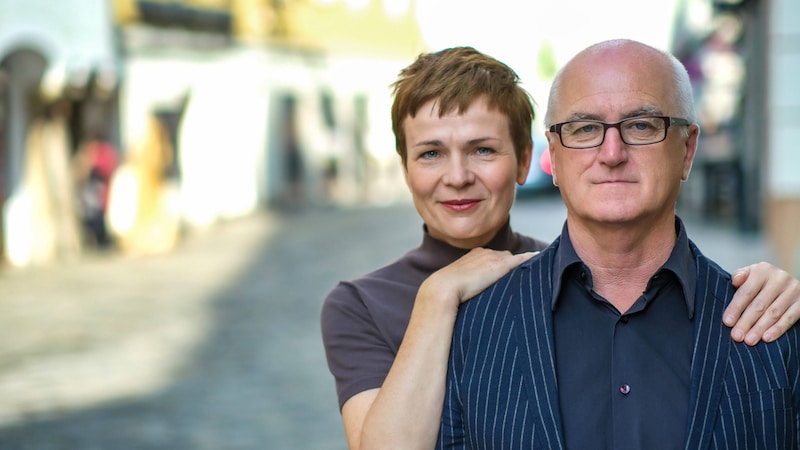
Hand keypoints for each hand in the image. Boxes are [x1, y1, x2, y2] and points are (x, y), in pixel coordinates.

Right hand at [420, 248, 537, 308]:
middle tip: (519, 279)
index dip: (498, 268)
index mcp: (472, 256)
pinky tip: (542, 260)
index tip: (502, 277)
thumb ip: (467, 287)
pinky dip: (532, 260)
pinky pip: (523, 260)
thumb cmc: (444, 295)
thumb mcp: (456, 287)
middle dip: (511, 266)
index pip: (491, 258)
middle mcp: (484, 252)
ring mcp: (493, 257)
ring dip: (521, 267)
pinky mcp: (502, 265)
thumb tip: (468, 299)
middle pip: (504, 257)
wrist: (442, 290)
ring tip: (531, 275)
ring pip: (514, 260)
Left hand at [724, 262, 799, 344]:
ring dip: (760, 328)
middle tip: (736, 336)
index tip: (727, 322)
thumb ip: (741, 276)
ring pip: (773, 313)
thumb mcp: (751, 275)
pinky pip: (789, 318)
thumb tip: (735, 281)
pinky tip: (767, 338)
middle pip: (759, 304)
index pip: (746, 291)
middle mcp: (779, 279)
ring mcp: (793, 290)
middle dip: (746, 322)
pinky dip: (777, 329)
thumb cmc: (762, 283)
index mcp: (762, 271)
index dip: (736, 308)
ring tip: (749, 340)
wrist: (788, 284)